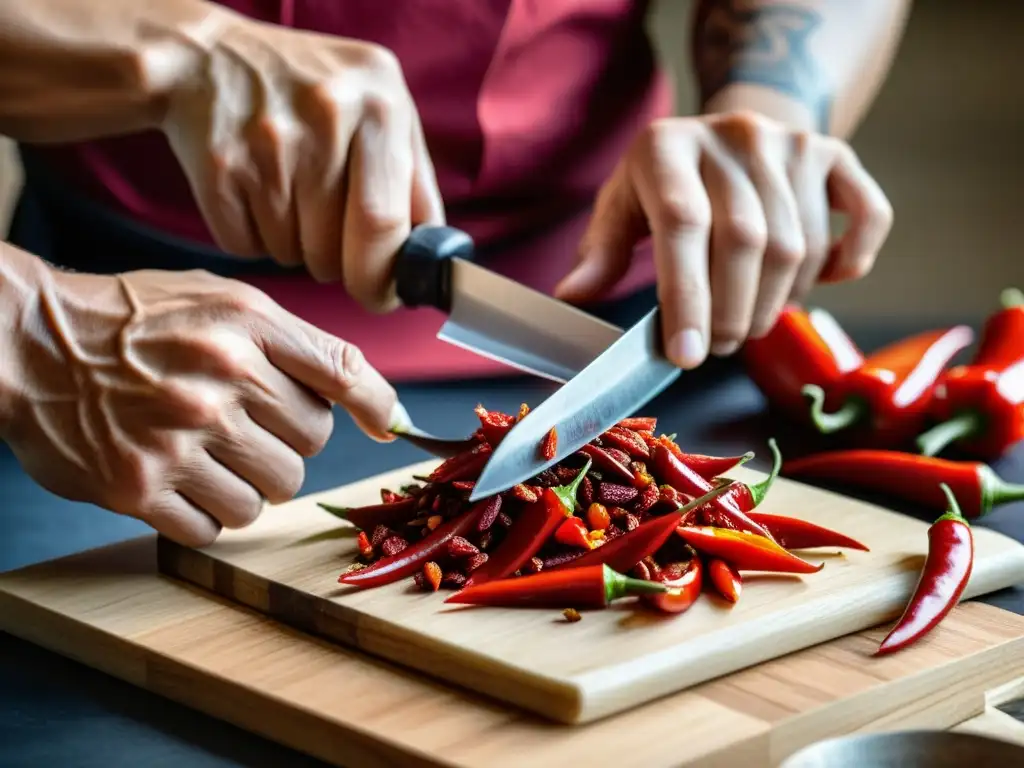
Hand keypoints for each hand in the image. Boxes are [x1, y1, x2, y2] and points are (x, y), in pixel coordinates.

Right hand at [0, 264, 403, 546]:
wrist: (31, 342)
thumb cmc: (137, 321)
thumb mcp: (223, 301)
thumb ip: (299, 345)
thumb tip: (377, 405)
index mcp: (246, 326)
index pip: (343, 374)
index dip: (376, 406)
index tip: (387, 427)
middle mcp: (219, 381)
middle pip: (309, 447)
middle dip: (286, 443)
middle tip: (245, 426)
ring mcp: (178, 438)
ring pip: (267, 497)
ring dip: (247, 486)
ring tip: (209, 456)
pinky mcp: (138, 488)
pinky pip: (213, 529)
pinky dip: (204, 515)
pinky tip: (178, 482)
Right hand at [161, 10, 443, 310]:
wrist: (209, 59)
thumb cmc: (315, 96)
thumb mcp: (379, 109)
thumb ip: (413, 181)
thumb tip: (430, 260)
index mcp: (381, 105)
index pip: (385, 222)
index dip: (382, 275)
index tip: (381, 294)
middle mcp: (327, 115)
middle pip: (334, 249)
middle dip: (339, 269)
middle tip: (335, 251)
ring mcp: (268, 140)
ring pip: (292, 254)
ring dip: (296, 248)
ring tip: (288, 194)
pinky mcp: (220, 166)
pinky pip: (247, 246)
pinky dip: (254, 238)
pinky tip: (254, 192)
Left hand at [554, 110, 892, 368]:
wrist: (730, 132)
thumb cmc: (667, 182)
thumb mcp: (623, 205)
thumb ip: (603, 250)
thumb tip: (572, 297)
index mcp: (667, 147)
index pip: (684, 226)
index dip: (688, 298)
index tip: (686, 356)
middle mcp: (734, 136)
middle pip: (748, 243)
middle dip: (733, 314)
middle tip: (718, 346)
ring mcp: (791, 143)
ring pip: (799, 246)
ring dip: (777, 303)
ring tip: (748, 319)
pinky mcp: (835, 155)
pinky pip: (866, 217)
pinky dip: (849, 261)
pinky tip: (820, 283)